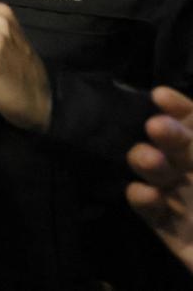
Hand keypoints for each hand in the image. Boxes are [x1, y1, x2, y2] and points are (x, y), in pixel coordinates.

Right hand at [127, 87, 192, 272]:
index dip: (180, 109)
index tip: (161, 97)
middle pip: (175, 143)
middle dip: (164, 131)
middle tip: (156, 127)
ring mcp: (186, 202)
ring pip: (154, 171)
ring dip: (146, 160)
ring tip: (150, 160)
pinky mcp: (173, 232)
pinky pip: (148, 210)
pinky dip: (141, 199)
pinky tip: (147, 194)